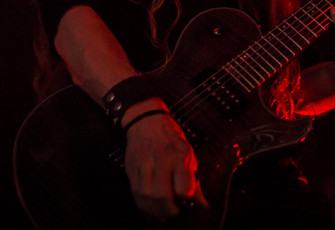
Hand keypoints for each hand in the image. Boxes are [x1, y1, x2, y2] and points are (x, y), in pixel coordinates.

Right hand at [123, 98, 207, 219]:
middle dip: (168, 211)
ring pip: (146, 197)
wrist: (146, 119)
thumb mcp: (188, 153)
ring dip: (154, 211)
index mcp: (180, 155)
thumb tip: (203, 205)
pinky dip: (142, 205)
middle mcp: (161, 160)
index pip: (183, 187)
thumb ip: (194, 181)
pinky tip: (149, 209)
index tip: (186, 202)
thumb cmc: (171, 138)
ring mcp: (144, 164)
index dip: (185, 199)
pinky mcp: (131, 168)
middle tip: (172, 213)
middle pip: (162, 196)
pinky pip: (135, 193)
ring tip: (161, 215)